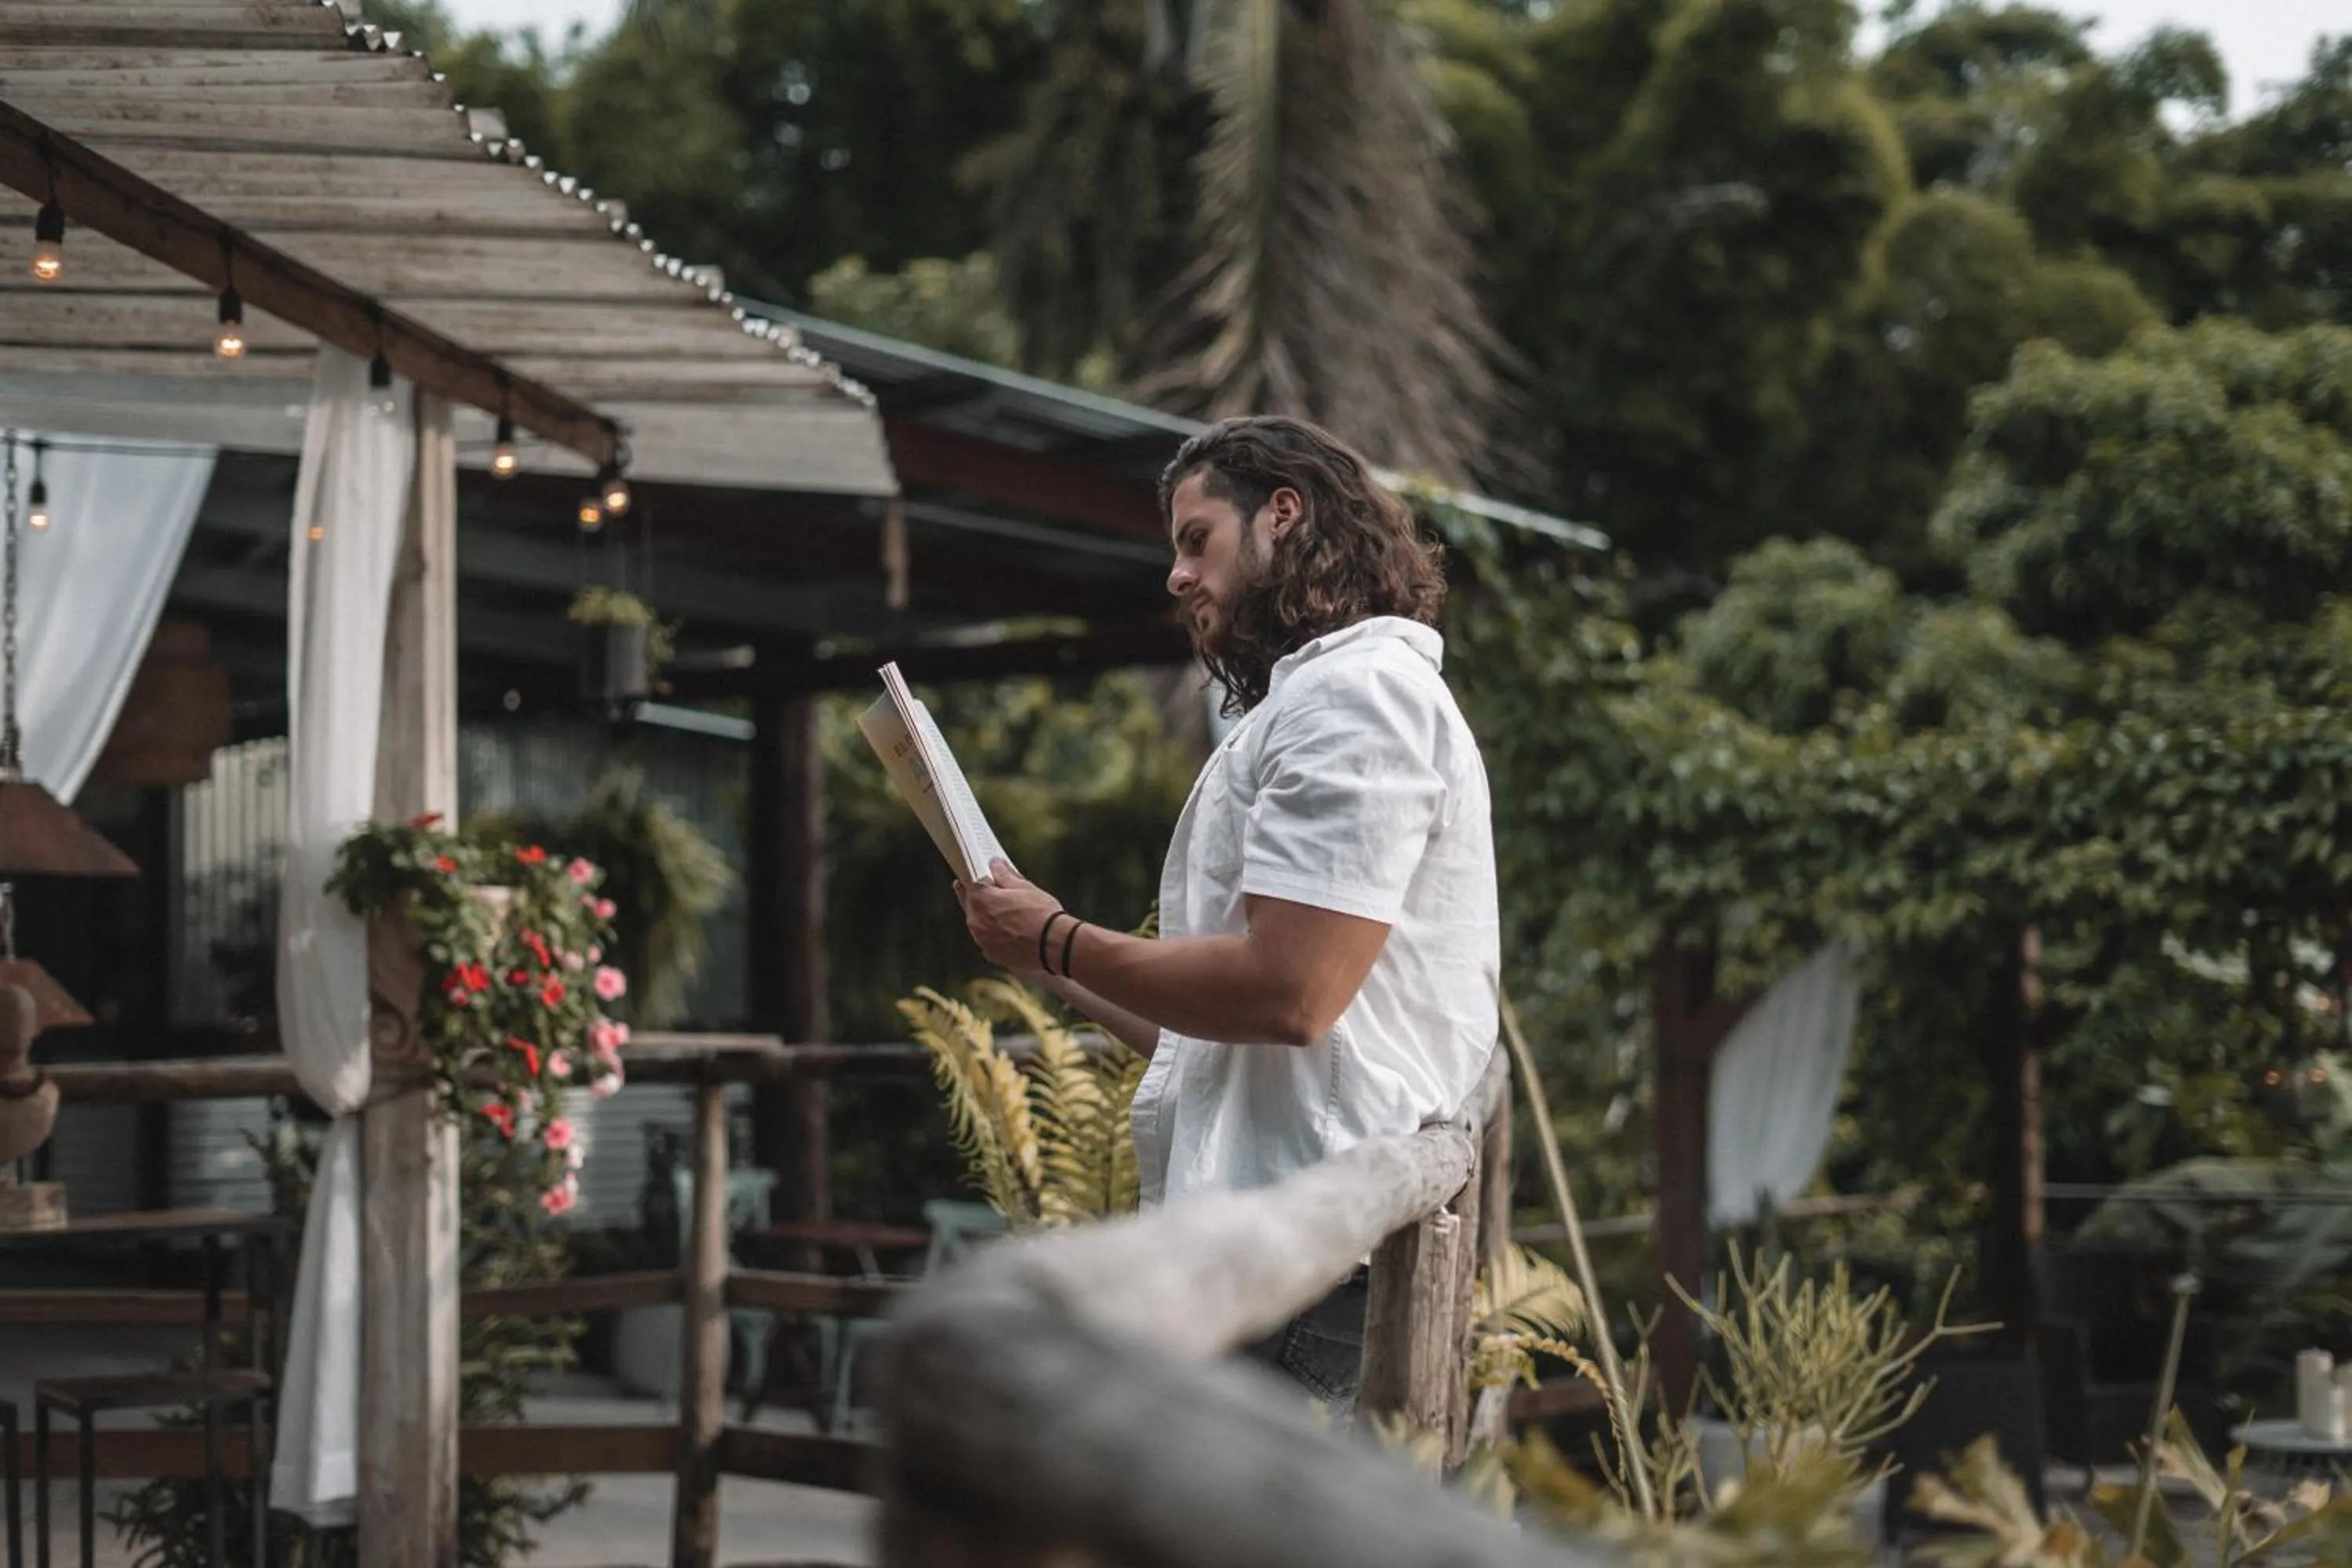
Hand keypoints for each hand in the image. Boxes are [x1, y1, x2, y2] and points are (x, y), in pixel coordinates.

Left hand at [954, 858, 1066, 974]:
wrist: (1053, 946)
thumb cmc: (1041, 914)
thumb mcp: (1025, 887)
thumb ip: (1005, 875)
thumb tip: (995, 865)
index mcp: (980, 900)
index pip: (968, 883)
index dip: (971, 876)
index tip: (974, 873)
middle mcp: (975, 921)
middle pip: (969, 904)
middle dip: (973, 896)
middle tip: (979, 890)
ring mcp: (982, 940)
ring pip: (977, 924)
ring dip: (983, 916)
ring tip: (997, 911)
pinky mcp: (992, 955)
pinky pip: (987, 940)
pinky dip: (993, 934)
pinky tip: (1005, 931)